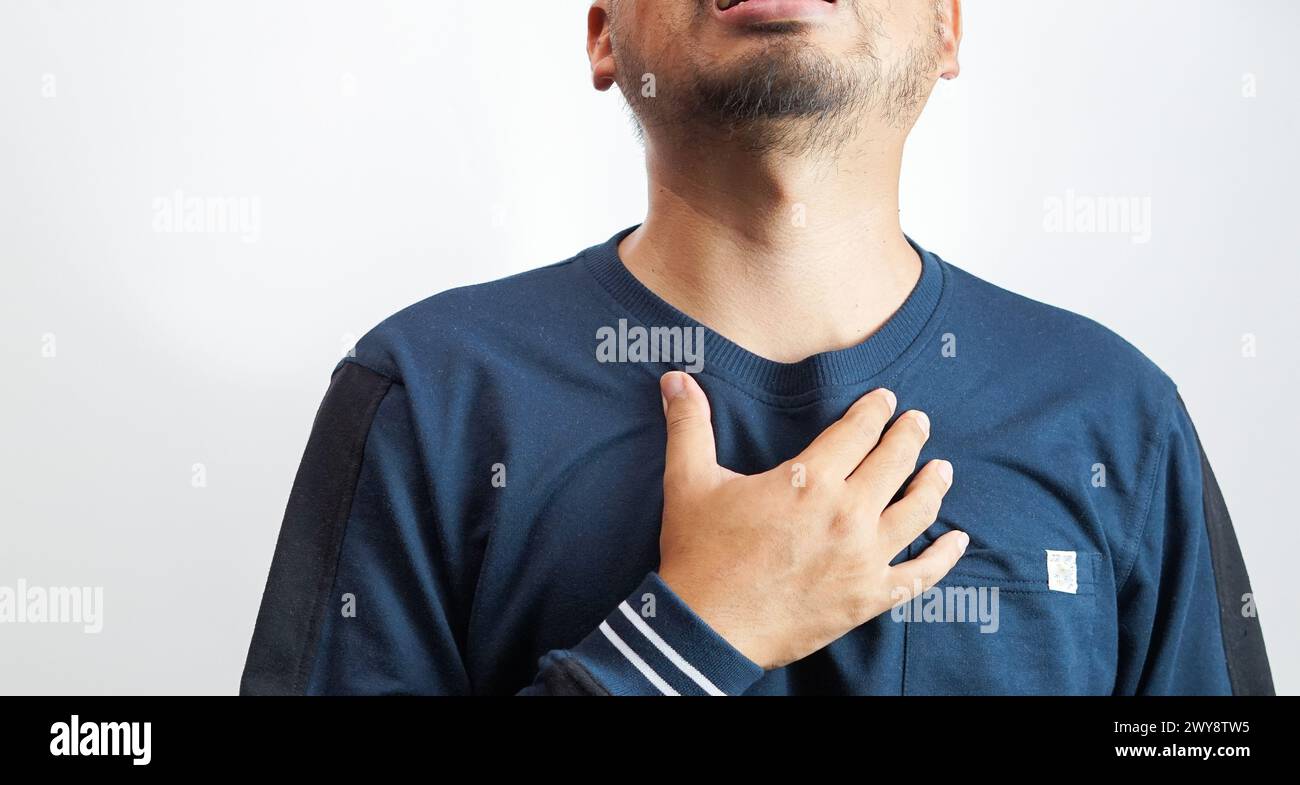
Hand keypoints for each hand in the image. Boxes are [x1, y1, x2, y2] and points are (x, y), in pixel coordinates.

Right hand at [655, 371, 967, 669]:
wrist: (708, 627)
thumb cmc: (699, 553)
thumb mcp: (689, 482)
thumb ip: (689, 425)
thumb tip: (674, 378)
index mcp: (809, 479)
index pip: (858, 431)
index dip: (875, 410)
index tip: (886, 399)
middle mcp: (847, 513)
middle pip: (895, 463)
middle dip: (910, 436)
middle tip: (919, 423)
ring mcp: (864, 558)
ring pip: (917, 512)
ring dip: (934, 485)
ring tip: (943, 470)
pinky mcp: (869, 597)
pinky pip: (920, 574)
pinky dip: (944, 557)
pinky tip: (958, 542)